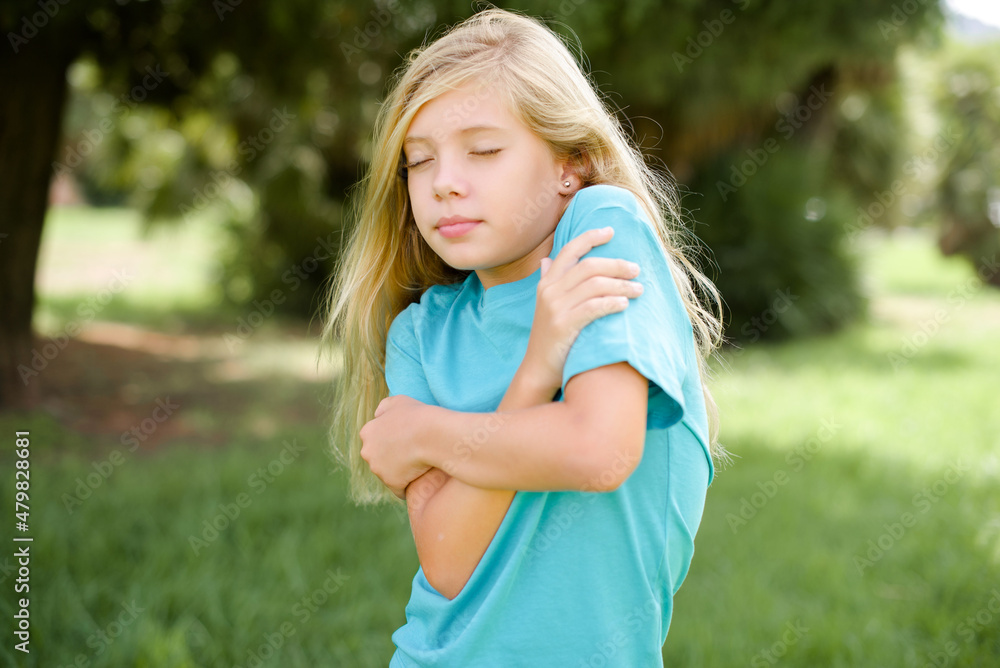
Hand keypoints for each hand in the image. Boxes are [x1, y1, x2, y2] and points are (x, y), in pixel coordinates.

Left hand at [359, 394, 435, 499]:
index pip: (376, 441)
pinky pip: (399, 490)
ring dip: (401, 472)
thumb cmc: (417, 415)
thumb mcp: (398, 401)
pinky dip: (408, 486)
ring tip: (420, 466)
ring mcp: (378, 469)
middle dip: (392, 458)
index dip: (391, 442)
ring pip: (388, 474)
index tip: (406, 442)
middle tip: (413, 454)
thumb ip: (384, 408)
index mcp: (368, 432)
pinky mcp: (391, 483)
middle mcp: (368, 452)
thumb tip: (378, 415)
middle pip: (379, 459)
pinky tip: (420, 481)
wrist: (431, 435)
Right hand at [525, 226, 642, 395]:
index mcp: (546, 283)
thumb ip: (549, 282)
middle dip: (616, 264)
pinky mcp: (563, 325)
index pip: (569, 250)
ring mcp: (555, 308)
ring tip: (639, 290)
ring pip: (594, 284)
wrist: (538, 369)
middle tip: (636, 270)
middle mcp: (549, 291)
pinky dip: (612, 302)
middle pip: (588, 265)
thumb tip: (547, 260)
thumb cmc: (550, 338)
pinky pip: (593, 307)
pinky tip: (625, 304)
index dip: (590, 237)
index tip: (611, 231)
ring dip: (621, 285)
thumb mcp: (546, 306)